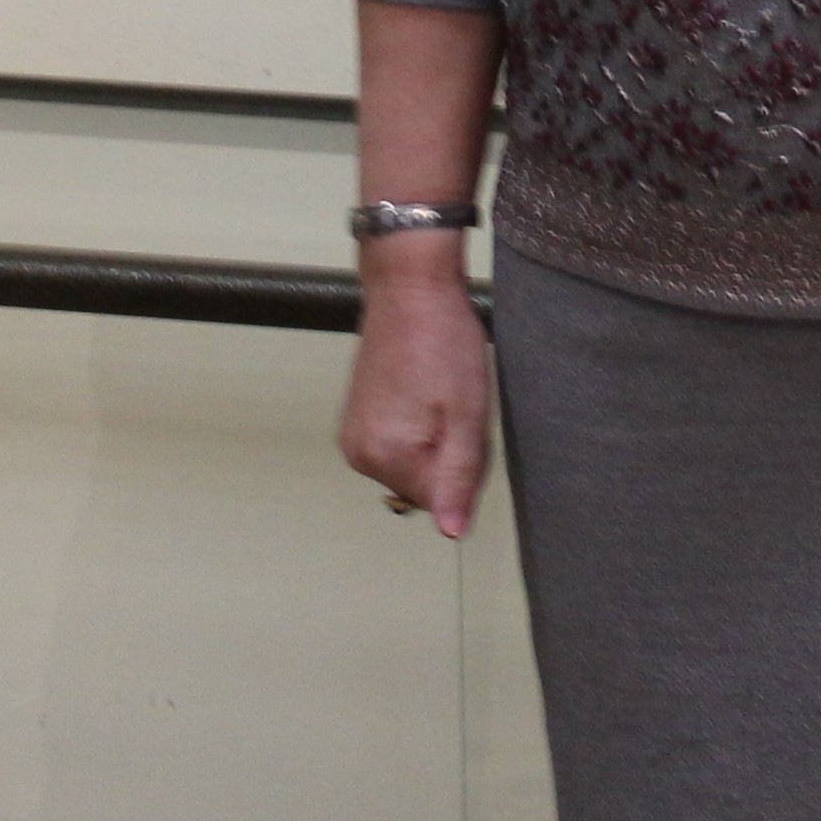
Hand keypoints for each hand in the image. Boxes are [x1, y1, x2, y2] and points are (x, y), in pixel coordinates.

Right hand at [337, 251, 495, 540]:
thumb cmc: (442, 341)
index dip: (466, 470)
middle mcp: (360, 454)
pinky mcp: (356, 420)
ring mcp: (353, 436)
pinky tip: (425, 394)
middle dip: (449, 457)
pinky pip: (398, 446)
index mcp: (386, 456)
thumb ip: (459, 477)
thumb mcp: (467, 414)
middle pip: (424, 486)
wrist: (410, 289)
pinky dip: (418, 430)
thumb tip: (452, 531)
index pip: (441, 501)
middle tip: (455, 408)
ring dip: (435, 443)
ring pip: (413, 467)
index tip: (464, 425)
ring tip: (440, 397)